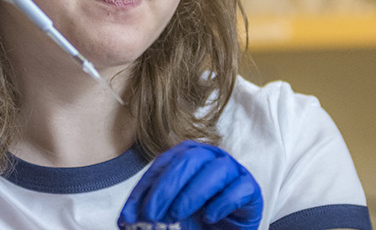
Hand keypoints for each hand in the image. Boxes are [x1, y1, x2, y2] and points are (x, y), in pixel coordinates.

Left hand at [118, 141, 262, 229]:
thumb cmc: (195, 217)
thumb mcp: (167, 212)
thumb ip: (148, 210)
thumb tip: (125, 220)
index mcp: (188, 155)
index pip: (164, 163)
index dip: (147, 186)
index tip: (134, 212)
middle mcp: (210, 157)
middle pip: (189, 160)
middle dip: (167, 188)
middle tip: (154, 214)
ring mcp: (232, 170)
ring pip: (215, 170)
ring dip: (192, 193)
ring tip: (178, 215)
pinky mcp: (250, 188)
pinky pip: (239, 188)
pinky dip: (221, 203)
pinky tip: (208, 218)